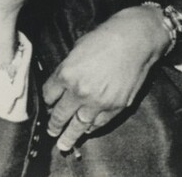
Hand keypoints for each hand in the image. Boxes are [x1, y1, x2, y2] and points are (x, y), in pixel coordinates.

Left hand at [42, 5, 169, 152]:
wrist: (134, 40)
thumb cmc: (105, 38)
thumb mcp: (76, 49)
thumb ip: (67, 69)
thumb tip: (62, 83)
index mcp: (67, 74)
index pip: (49, 96)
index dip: (47, 102)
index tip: (48, 106)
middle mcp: (80, 92)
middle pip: (60, 115)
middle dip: (54, 125)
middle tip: (51, 132)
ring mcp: (98, 102)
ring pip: (78, 126)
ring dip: (70, 136)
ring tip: (64, 144)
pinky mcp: (115, 108)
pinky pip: (98, 124)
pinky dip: (91, 129)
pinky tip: (87, 131)